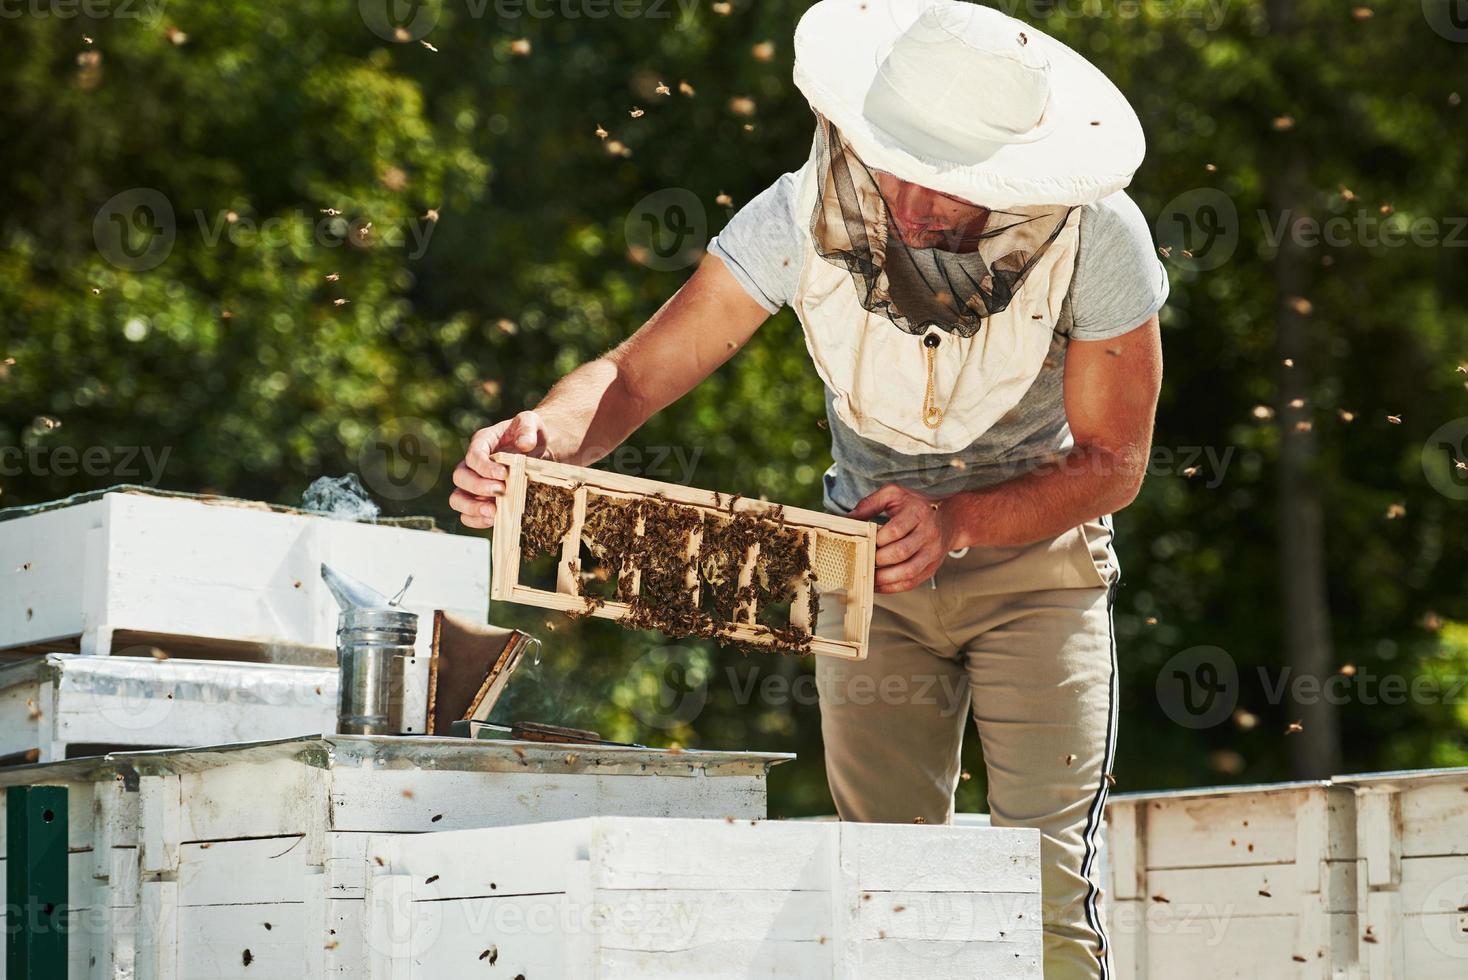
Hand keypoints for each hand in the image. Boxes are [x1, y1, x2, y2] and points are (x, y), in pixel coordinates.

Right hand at [449, 410, 547, 528]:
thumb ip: (527, 429)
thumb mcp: (532, 423)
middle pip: (460, 477)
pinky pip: (467, 514)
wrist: (538, 448)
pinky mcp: (481, 499)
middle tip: (501, 491)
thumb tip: (525, 444)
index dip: (484, 467)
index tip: (504, 475)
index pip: (473, 456)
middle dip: (478, 487)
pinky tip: (493, 520)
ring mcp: (475, 483)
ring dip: (472, 508)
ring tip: (493, 512)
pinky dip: (476, 520)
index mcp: (482, 442)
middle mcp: (473, 464)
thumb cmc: (530, 434)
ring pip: (457, 498)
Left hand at [848, 483, 956, 593]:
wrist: (949, 518)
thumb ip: (869, 504)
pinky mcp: (932, 568)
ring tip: (868, 575)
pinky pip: (912, 583)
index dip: (877, 539)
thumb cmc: (916, 505)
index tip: (864, 542)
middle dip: (878, 559)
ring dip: (884, 578)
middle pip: (901, 552)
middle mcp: (929, 533)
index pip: (896, 530)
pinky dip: (892, 587)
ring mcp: (932, 553)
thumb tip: (847, 519)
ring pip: (908, 572)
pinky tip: (878, 584)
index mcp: (919, 512)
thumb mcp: (894, 495)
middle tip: (862, 559)